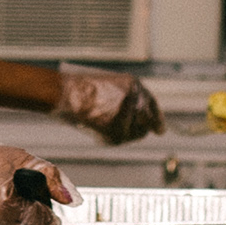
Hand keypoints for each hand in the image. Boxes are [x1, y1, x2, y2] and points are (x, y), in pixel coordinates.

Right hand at [49, 66, 163, 144]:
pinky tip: (103, 130)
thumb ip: (124, 97)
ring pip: (134, 133)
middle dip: (142, 127)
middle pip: (146, 122)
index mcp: (133, 85)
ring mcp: (127, 117)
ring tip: (112, 127)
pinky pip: (119, 139)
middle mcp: (135, 100)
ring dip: (127, 133)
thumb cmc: (80, 88)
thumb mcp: (108, 85)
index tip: (159, 128)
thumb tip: (136, 117)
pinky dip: (113, 137)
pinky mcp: (117, 133)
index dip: (156, 117)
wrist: (65, 95)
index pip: (150, 104)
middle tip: (138, 132)